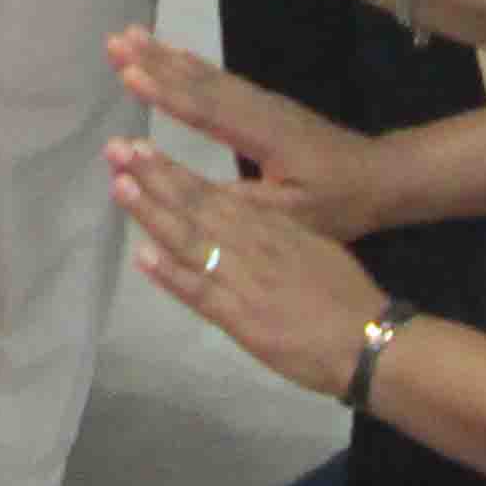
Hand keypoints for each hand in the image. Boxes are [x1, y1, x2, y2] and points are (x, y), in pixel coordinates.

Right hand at [107, 29, 409, 236]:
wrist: (381, 177)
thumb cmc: (338, 202)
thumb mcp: (294, 214)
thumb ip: (245, 203)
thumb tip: (193, 194)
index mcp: (264, 135)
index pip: (207, 111)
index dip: (166, 93)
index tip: (129, 74)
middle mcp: (260, 109)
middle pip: (200, 81)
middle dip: (155, 61)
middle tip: (114, 42)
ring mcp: (263, 103)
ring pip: (208, 75)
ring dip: (167, 55)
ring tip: (131, 37)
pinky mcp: (265, 104)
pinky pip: (219, 78)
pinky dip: (190, 64)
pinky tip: (172, 56)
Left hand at [111, 140, 390, 397]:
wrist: (370, 338)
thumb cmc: (346, 297)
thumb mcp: (312, 247)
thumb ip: (275, 235)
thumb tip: (244, 222)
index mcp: (271, 225)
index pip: (214, 191)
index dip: (173, 170)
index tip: (140, 147)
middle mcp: (252, 243)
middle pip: (195, 204)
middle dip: (153, 176)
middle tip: (116, 149)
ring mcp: (243, 279)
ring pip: (191, 239)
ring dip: (153, 212)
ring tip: (120, 185)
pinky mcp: (241, 316)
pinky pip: (200, 291)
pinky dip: (171, 273)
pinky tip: (143, 255)